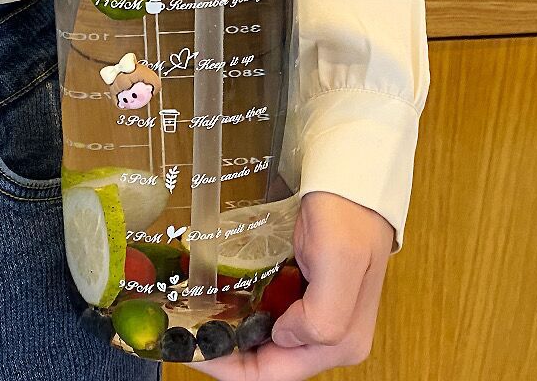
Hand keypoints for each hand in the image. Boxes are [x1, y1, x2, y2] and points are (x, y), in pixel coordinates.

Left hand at [191, 192, 393, 380]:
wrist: (352, 175)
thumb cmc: (347, 213)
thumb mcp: (339, 261)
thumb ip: (322, 316)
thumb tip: (285, 337)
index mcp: (341, 340)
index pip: (273, 372)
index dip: (229, 366)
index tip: (191, 348)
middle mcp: (331, 333)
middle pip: (267, 357)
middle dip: (226, 346)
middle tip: (184, 328)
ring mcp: (317, 309)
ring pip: (264, 333)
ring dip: (231, 327)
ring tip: (192, 312)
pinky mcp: (305, 287)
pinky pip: (267, 308)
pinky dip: (241, 305)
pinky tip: (217, 291)